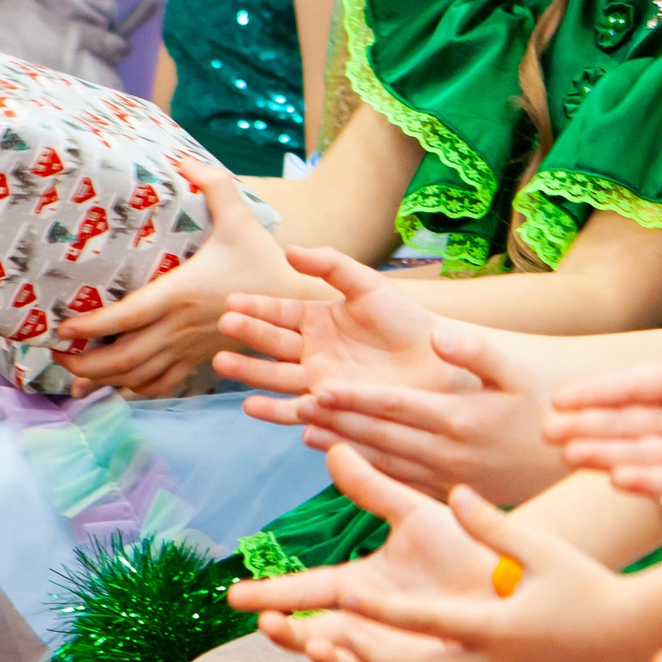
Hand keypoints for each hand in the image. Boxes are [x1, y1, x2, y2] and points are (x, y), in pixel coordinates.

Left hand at [60, 163, 311, 396]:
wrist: (295, 302)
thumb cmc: (263, 260)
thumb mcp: (240, 217)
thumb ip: (214, 186)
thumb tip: (184, 159)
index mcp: (181, 294)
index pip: (128, 317)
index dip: (93, 327)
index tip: (63, 328)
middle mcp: (180, 328)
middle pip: (124, 357)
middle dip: (85, 363)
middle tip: (56, 354)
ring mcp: (188, 348)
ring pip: (138, 377)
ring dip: (103, 380)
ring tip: (73, 375)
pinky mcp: (198, 359)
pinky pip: (161, 385)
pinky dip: (134, 390)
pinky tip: (116, 387)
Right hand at [216, 245, 469, 400]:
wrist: (439, 362)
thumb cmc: (407, 320)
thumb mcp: (368, 284)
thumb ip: (330, 265)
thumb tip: (289, 250)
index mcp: (319, 319)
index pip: (279, 312)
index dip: (256, 307)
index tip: (231, 301)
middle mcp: (313, 351)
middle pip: (272, 343)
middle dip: (247, 335)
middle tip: (224, 326)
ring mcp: (320, 381)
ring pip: (276, 376)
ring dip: (250, 371)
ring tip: (223, 363)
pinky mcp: (331, 409)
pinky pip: (297, 410)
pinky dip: (274, 411)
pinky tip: (250, 406)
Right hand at [228, 442, 504, 661]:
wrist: (515, 580)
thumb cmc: (466, 545)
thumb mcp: (414, 513)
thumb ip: (372, 488)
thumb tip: (333, 447)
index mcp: (360, 583)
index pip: (305, 588)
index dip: (272, 592)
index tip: (234, 595)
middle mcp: (366, 620)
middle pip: (310, 631)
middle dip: (285, 631)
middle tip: (267, 622)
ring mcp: (388, 647)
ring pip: (339, 660)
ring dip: (320, 652)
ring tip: (313, 641)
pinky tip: (353, 656)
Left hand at [240, 454, 661, 661]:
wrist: (636, 640)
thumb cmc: (590, 584)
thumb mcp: (543, 548)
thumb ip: (492, 524)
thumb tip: (453, 492)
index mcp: (497, 627)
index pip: (424, 622)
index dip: (380, 614)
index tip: (346, 601)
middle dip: (367, 657)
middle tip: (331, 637)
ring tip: (354, 660)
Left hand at [265, 320, 564, 505]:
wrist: (569, 457)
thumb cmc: (543, 403)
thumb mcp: (518, 373)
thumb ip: (478, 352)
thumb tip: (439, 336)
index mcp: (459, 418)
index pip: (394, 406)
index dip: (354, 397)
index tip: (318, 388)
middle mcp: (446, 451)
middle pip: (379, 434)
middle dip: (335, 419)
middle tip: (297, 405)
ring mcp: (445, 476)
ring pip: (383, 459)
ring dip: (342, 444)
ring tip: (304, 429)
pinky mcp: (447, 491)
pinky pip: (398, 480)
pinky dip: (365, 469)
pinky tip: (338, 458)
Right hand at [543, 243, 661, 497]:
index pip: (631, 387)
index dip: (596, 394)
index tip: (560, 398)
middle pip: (626, 425)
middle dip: (588, 429)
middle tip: (547, 432)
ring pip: (644, 454)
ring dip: (608, 456)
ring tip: (571, 457)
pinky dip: (652, 480)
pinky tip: (621, 479)